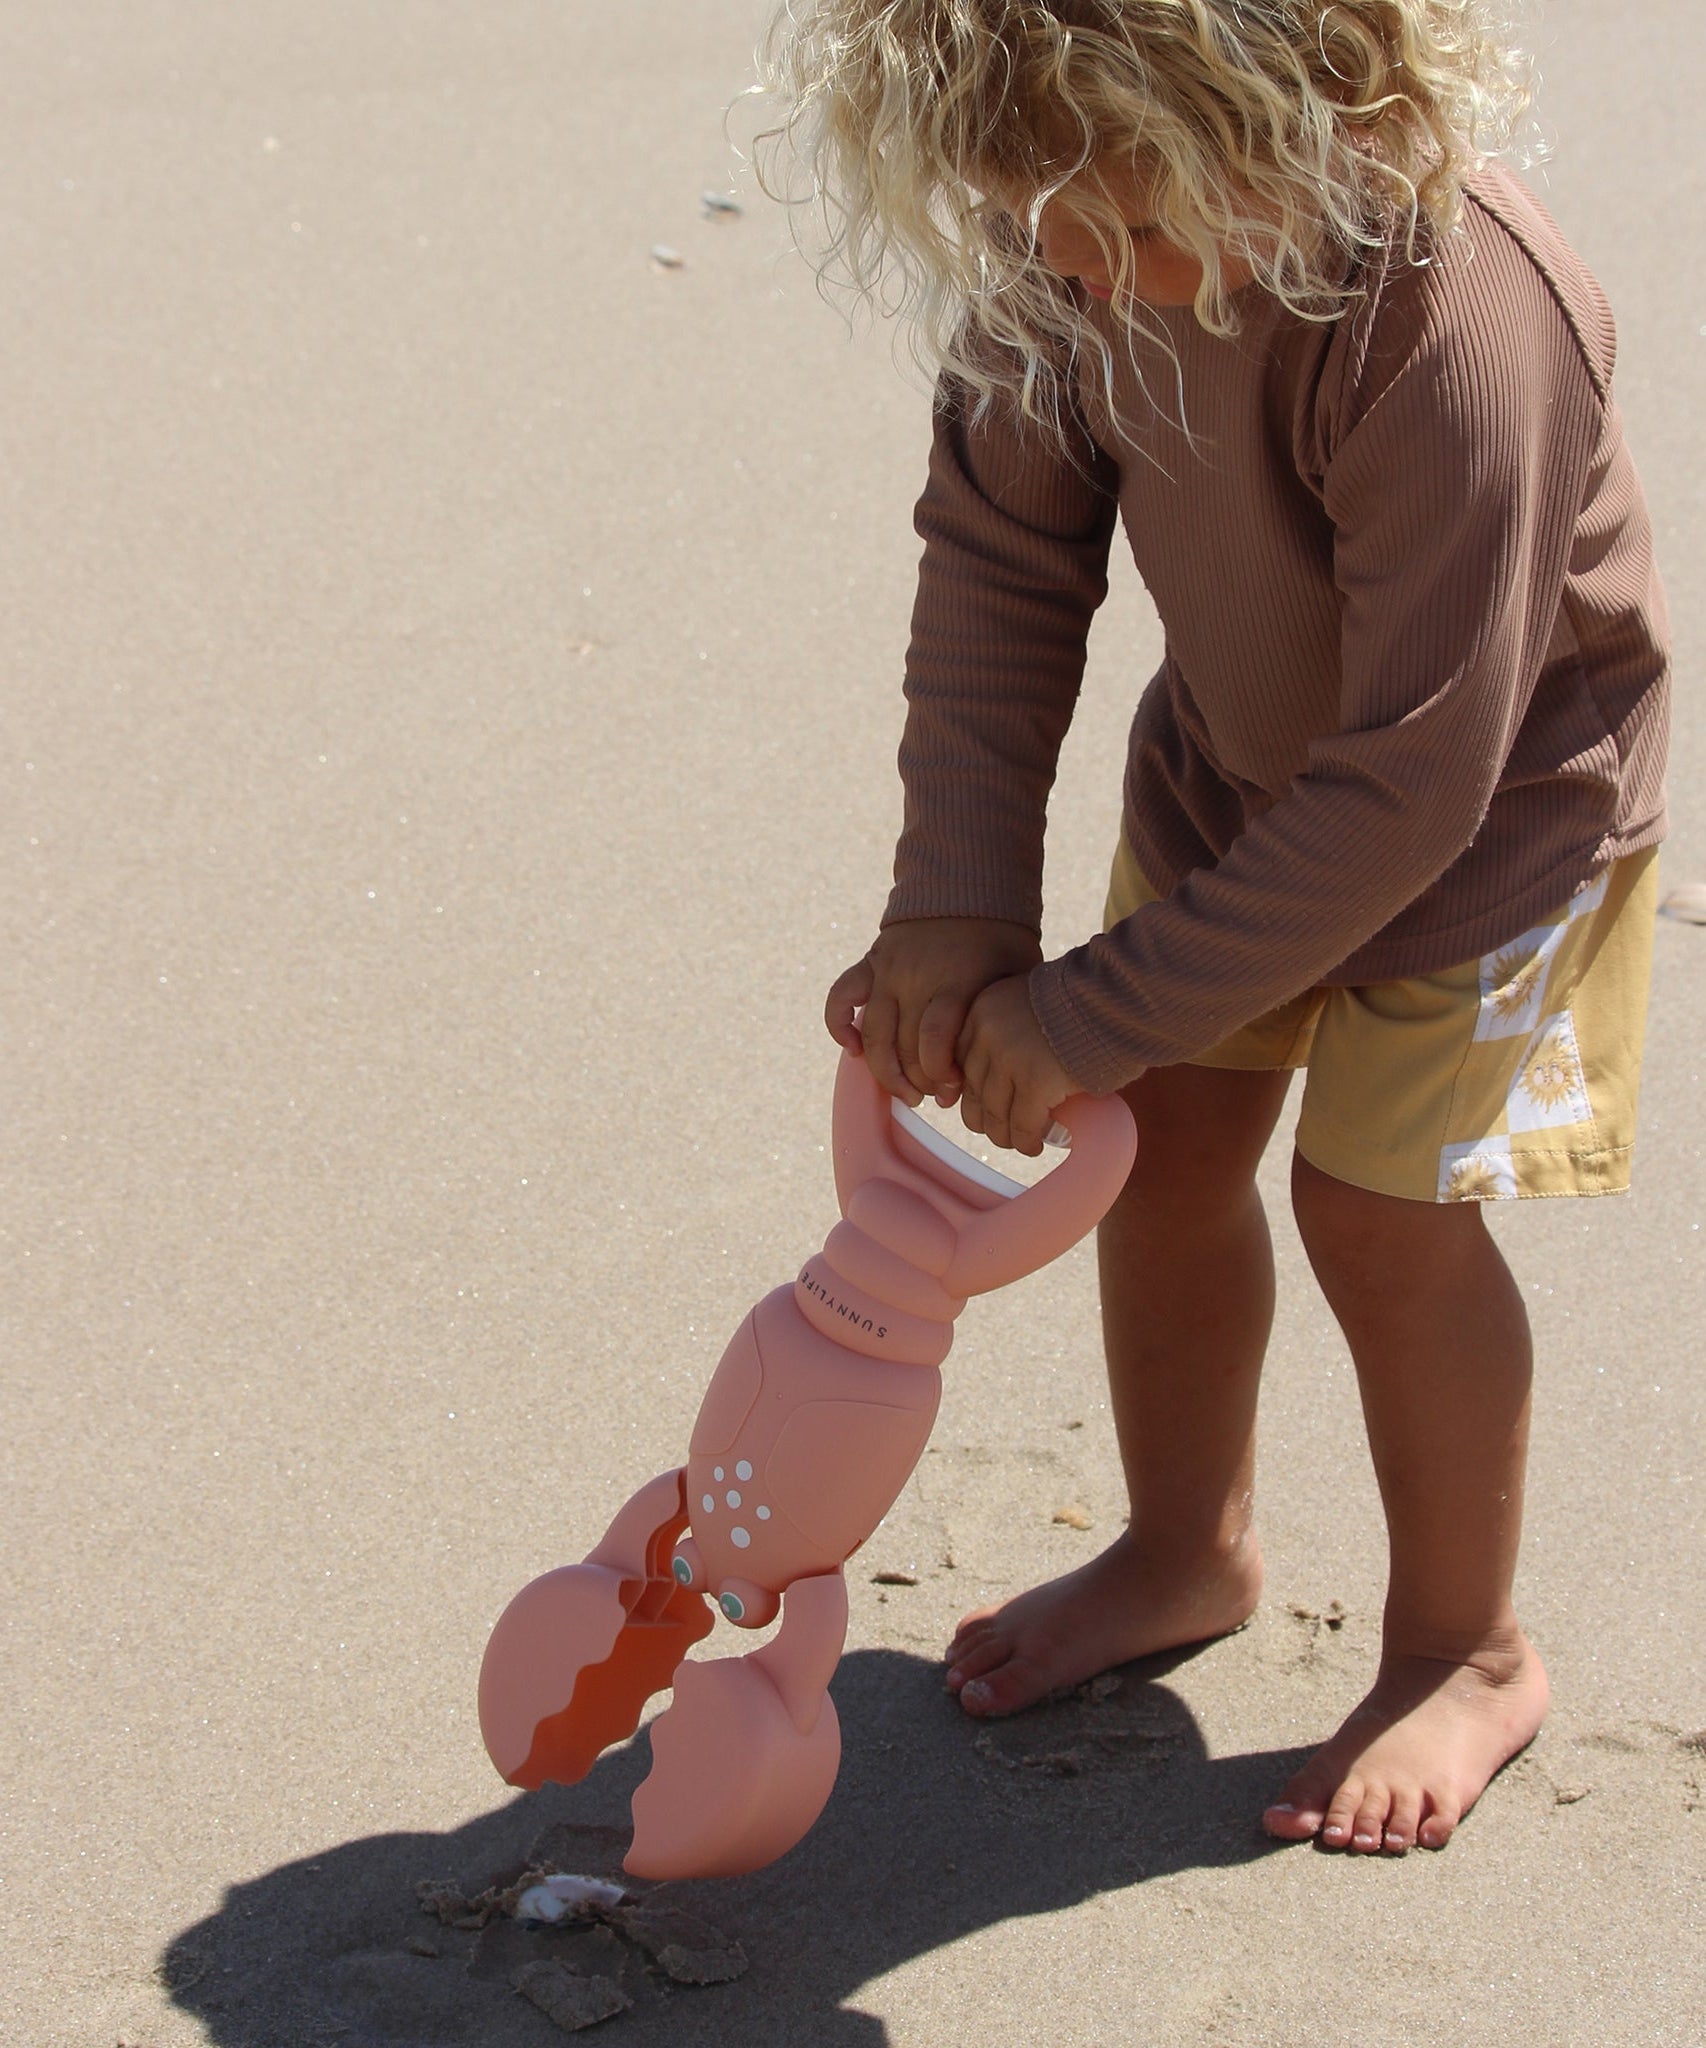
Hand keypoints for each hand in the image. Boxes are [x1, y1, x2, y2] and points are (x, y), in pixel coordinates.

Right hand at [825, 918, 1041, 1107]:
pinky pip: (840, 997)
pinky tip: (854, 1050)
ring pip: (873, 1035)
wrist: (968, 884)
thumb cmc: (1002, 939)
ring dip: (884, 1071)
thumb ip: (1001, 1018)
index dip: (942, 1075)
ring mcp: (888, 971)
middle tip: (934, 1096)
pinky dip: (839, 1026)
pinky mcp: (871, 963)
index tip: (956, 1088)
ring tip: (905, 1091)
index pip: (934, 1044)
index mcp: (956, 983)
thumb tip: (990, 1071)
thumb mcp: (1017, 975)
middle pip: (904, 1048)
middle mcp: (916, 979)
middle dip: (919, 1082)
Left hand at [955, 973, 1075, 1154]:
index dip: (971, 1089)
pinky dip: (1027, 1141)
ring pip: (995, 1113)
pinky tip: (1035, 1146)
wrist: (1112, 997)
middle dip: (986, 1118)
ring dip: (1006, 1136)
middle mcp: (987, 1033)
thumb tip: (1002, 1072)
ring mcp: (1009, 1058)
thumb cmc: (1080, 1000)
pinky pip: (1023, 1124)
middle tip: (1002, 1130)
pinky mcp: (1035, 1082)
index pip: (960, 1061)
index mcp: (982, 1010)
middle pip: (973, 1090)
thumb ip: (1008, 1026)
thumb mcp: (1027, 999)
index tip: (984, 1106)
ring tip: (1021, 1143)